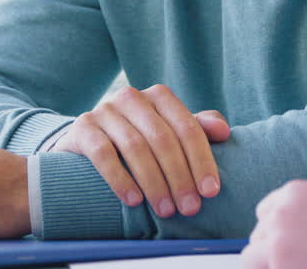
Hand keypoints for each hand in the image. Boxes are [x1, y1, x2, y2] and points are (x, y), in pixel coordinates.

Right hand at [51, 84, 229, 217]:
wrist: (87, 140)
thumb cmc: (139, 139)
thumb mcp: (169, 132)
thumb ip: (197, 129)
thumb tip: (224, 132)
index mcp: (159, 95)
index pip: (187, 128)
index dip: (202, 160)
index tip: (211, 192)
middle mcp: (131, 97)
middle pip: (162, 139)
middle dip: (180, 177)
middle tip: (189, 208)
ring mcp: (104, 109)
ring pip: (135, 147)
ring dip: (154, 183)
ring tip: (165, 211)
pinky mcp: (82, 126)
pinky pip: (103, 153)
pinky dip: (120, 179)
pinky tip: (134, 200)